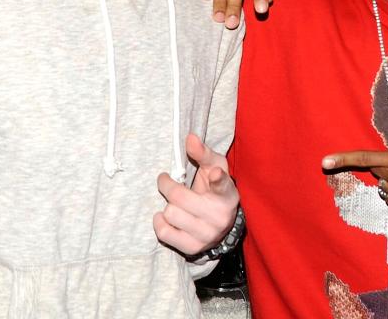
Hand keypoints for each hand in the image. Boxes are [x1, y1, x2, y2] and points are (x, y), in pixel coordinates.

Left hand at [153, 134, 238, 254]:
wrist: (220, 225)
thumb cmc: (213, 189)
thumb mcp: (214, 167)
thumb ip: (203, 153)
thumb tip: (190, 138)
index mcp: (227, 193)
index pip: (223, 186)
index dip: (219, 179)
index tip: (216, 173)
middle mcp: (220, 216)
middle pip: (179, 197)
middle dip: (167, 186)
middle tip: (165, 181)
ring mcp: (207, 234)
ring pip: (170, 214)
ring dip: (167, 206)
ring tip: (173, 203)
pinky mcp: (193, 248)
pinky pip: (165, 234)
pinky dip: (160, 223)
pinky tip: (166, 217)